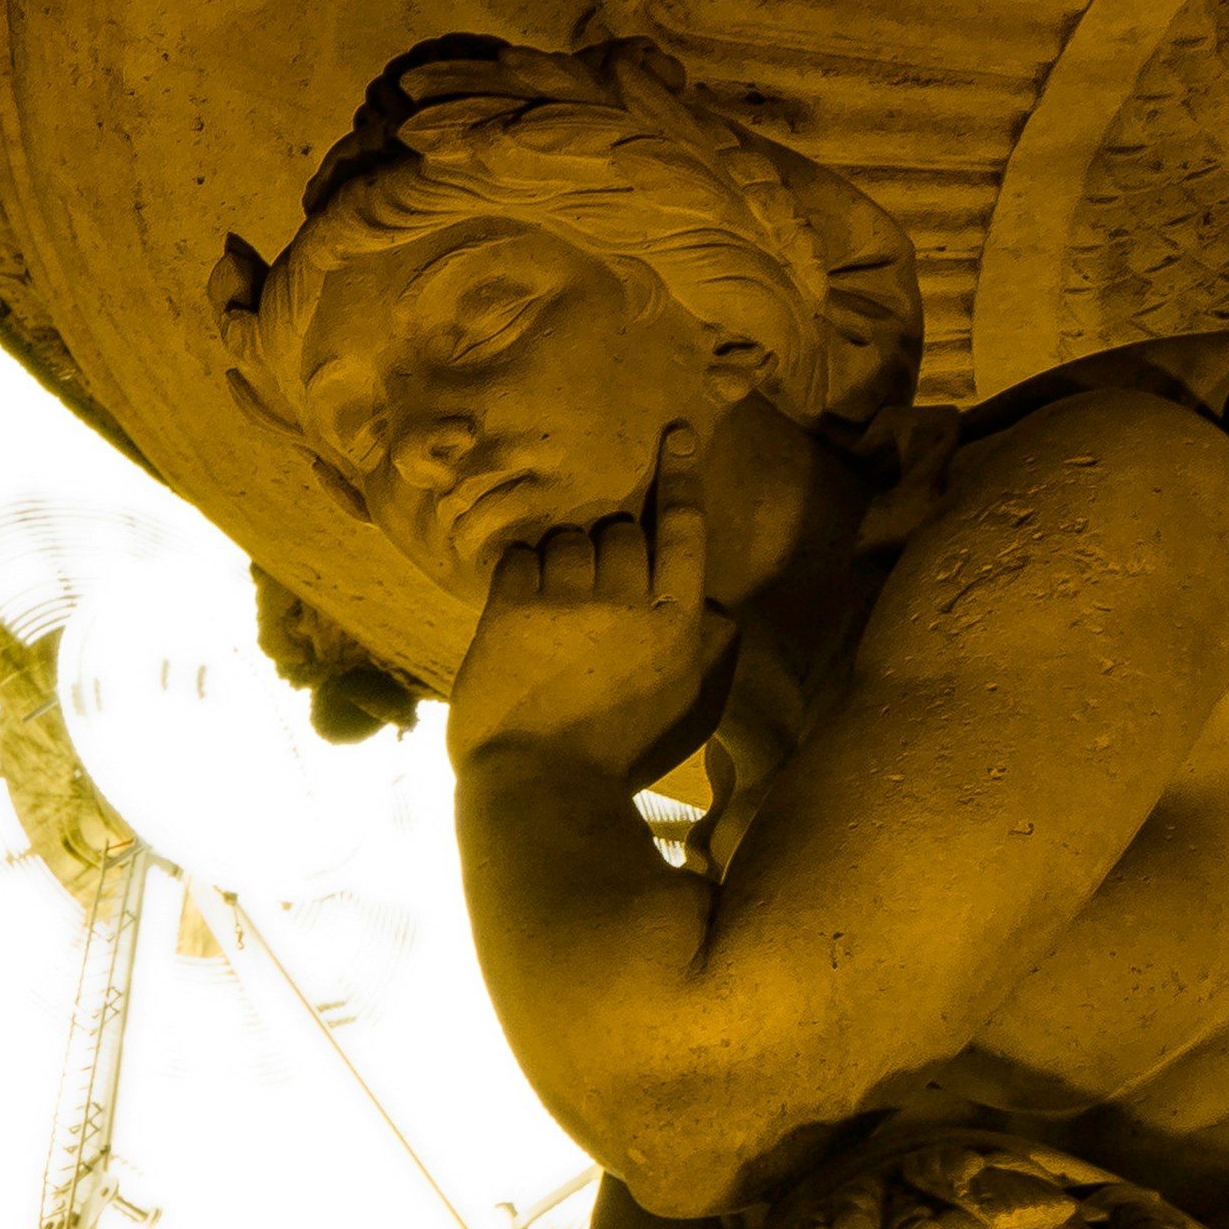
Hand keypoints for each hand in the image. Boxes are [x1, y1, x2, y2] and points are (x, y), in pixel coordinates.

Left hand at [445, 419, 723, 778]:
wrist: (542, 792)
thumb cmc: (620, 758)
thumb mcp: (692, 711)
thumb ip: (712, 652)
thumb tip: (715, 607)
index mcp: (679, 626)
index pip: (682, 532)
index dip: (680, 479)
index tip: (676, 436)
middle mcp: (630, 603)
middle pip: (623, 532)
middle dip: (608, 554)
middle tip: (590, 606)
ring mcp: (570, 603)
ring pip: (570, 538)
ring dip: (562, 563)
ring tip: (554, 614)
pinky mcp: (514, 610)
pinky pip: (521, 556)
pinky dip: (521, 574)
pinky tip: (520, 612)